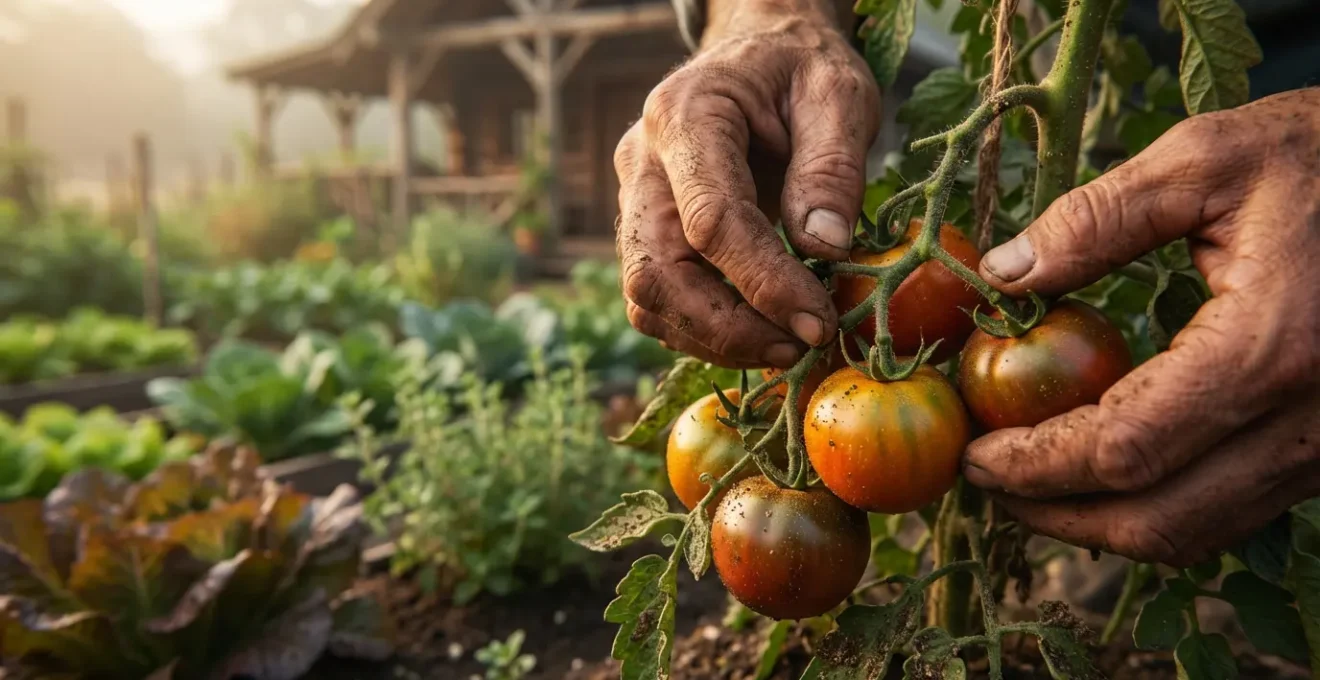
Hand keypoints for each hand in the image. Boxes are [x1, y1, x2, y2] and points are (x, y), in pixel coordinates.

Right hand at [615, 0, 879, 368]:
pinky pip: (658, 300)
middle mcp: (642, 162)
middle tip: (799, 347)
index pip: (710, 221)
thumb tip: (825, 249)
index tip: (818, 321)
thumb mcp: (839, 94)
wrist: (760, 56)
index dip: (764, 283)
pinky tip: (761, 331)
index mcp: (685, 115)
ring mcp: (635, 200)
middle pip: (657, 272)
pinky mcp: (646, 232)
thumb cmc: (801, 70)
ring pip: (647, 297)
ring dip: (714, 339)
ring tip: (787, 346)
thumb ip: (831, 168)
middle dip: (727, 327)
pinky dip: (705, 331)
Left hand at [963, 88, 1319, 565]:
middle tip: (984, 482)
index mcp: (1273, 348)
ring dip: (1102, 521)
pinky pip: (1231, 509)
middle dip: (1055, 515)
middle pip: (1157, 521)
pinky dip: (1156, 504)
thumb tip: (1002, 274)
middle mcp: (1310, 421)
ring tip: (1029, 480)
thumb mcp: (1207, 160)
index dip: (1034, 464)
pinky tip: (1102, 465)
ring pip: (1198, 530)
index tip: (972, 455)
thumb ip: (1097, 219)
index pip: (1124, 449)